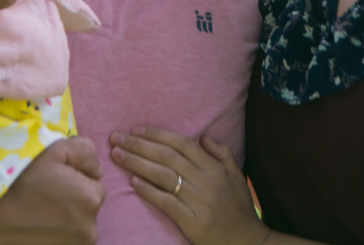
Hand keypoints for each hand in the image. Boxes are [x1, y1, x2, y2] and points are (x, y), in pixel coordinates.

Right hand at [0, 137, 104, 244]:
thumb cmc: (20, 180)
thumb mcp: (54, 150)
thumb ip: (84, 152)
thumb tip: (97, 170)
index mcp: (91, 199)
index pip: (94, 184)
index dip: (75, 179)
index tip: (53, 180)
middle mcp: (89, 230)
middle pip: (87, 208)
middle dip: (72, 200)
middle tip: (43, 196)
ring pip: (76, 226)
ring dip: (64, 219)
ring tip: (38, 213)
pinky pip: (65, 240)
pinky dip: (55, 234)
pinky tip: (37, 228)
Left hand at [109, 127, 268, 244]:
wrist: (247, 241)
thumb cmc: (240, 209)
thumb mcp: (237, 176)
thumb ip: (222, 154)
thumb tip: (203, 137)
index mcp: (214, 168)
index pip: (181, 143)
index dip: (157, 134)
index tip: (135, 129)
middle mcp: (205, 180)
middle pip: (167, 156)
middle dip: (139, 144)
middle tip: (116, 137)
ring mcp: (199, 201)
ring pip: (163, 175)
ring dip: (137, 163)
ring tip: (117, 155)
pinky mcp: (193, 222)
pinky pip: (167, 202)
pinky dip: (149, 191)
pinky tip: (133, 182)